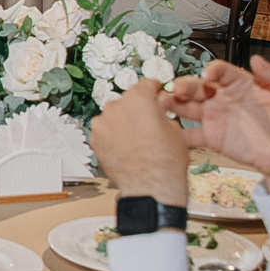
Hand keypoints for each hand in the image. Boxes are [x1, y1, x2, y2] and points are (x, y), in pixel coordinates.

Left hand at [89, 80, 190, 202]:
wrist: (151, 186)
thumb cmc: (165, 161)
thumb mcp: (174, 128)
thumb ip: (162, 111)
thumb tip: (158, 108)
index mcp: (139, 97)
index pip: (146, 84)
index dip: (153, 90)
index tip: (154, 93)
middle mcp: (117, 105)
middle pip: (127, 100)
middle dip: (137, 109)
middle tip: (147, 124)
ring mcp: (103, 122)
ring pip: (113, 116)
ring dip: (122, 123)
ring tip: (136, 140)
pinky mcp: (94, 139)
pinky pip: (104, 131)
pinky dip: (112, 136)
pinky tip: (125, 147)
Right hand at [160, 59, 269, 187]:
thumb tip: (256, 59)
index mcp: (239, 82)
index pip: (220, 71)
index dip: (212, 70)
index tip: (208, 74)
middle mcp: (222, 97)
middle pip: (198, 87)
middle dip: (185, 85)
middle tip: (176, 87)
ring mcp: (215, 117)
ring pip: (189, 107)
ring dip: (174, 104)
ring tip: (163, 104)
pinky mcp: (212, 138)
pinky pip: (191, 135)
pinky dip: (178, 134)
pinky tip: (169, 133)